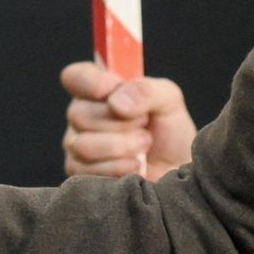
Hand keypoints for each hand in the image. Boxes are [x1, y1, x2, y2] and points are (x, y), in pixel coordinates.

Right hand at [60, 63, 191, 182]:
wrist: (178, 173)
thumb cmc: (170, 133)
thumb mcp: (169, 101)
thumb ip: (146, 91)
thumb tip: (116, 103)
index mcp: (99, 90)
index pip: (75, 77)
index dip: (91, 82)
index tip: (114, 89)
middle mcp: (82, 116)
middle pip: (78, 114)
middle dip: (120, 123)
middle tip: (144, 124)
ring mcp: (78, 147)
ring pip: (83, 145)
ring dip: (121, 146)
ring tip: (143, 145)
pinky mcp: (81, 175)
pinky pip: (88, 172)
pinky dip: (118, 168)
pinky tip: (135, 166)